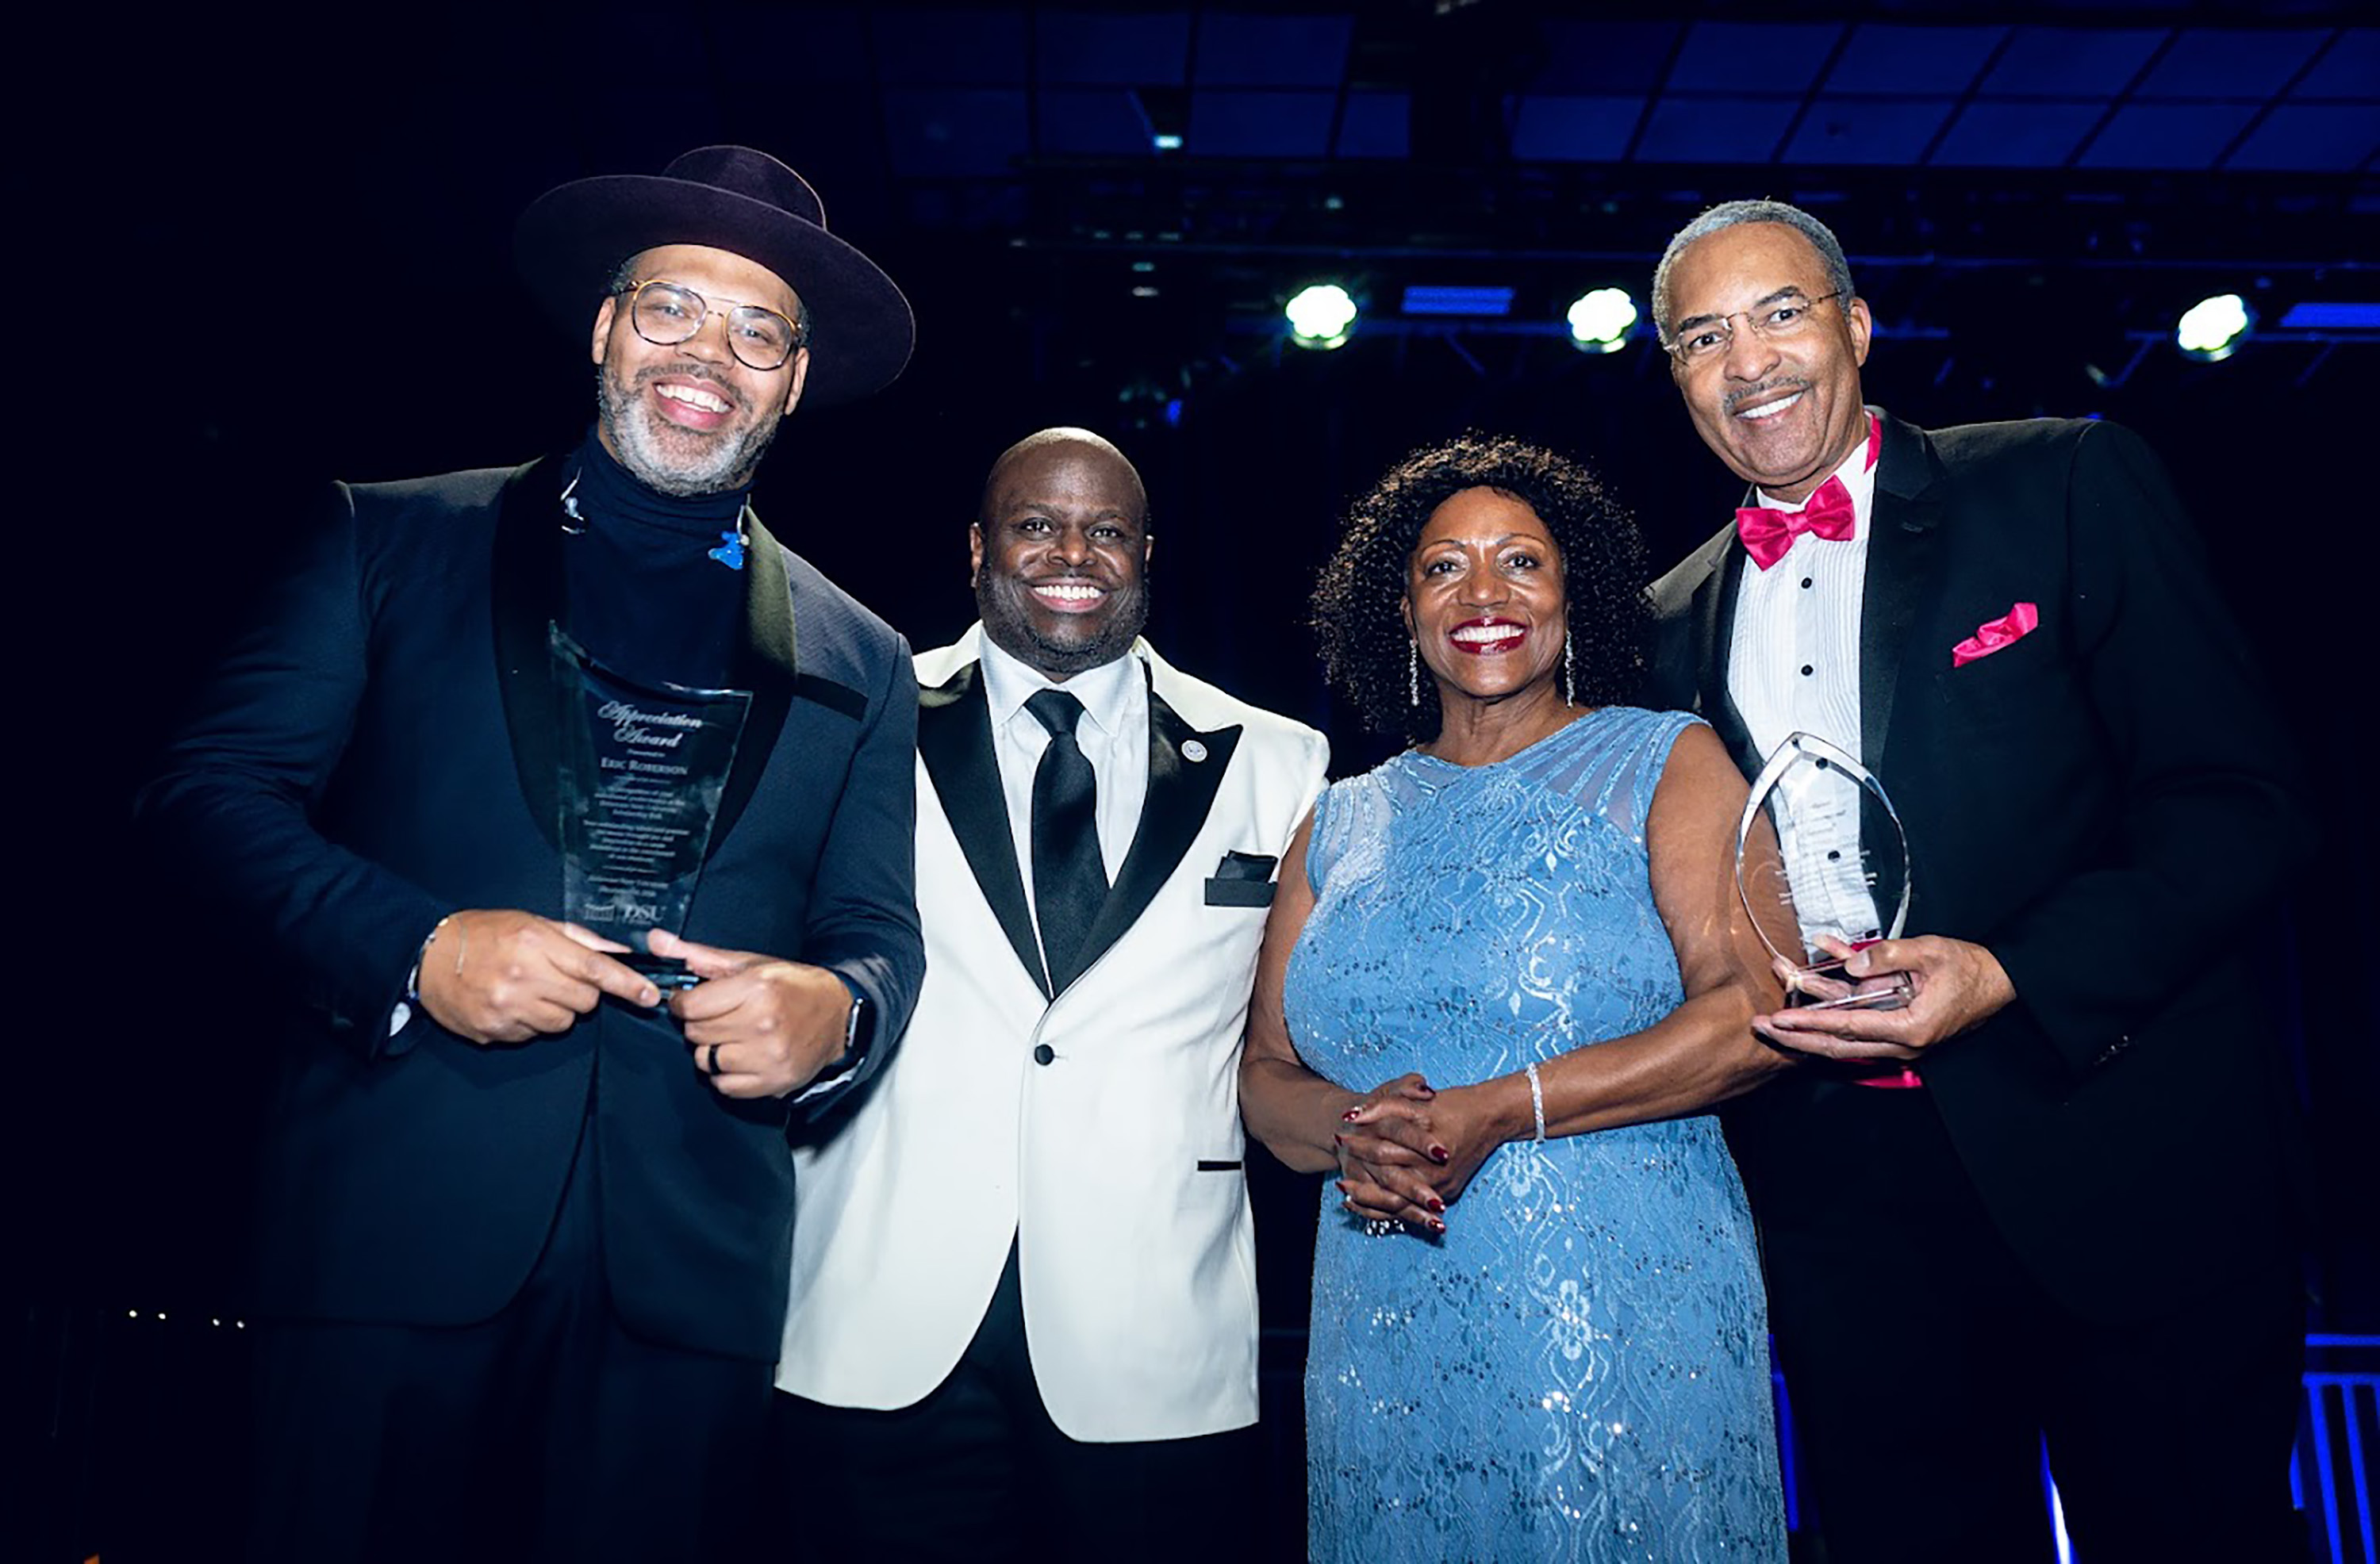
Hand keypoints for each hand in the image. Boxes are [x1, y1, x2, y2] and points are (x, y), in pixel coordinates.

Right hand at [415, 910, 657, 1044]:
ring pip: (562, 1023)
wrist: (426, 957)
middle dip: (582, 993)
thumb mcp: (532, 923)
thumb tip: (619, 954)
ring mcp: (507, 1008)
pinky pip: (533, 1035)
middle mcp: (523, 978)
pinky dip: (530, 1022)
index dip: (627, 984)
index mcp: (536, 943)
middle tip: (558, 978)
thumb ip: (578, 940)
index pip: (595, 969)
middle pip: (585, 1001)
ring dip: (557, 1010)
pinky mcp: (494, 1031)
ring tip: (531, 990)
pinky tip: (511, 1003)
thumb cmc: (483, 934)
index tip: (649, 995)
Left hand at [649, 929, 855, 1099]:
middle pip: (696, 1034)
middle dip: (700, 1025)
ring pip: (706, 1062)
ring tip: (733, 1037)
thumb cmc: (792, 986)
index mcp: (756, 989)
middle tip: (720, 1017)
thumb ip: (699, 956)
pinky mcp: (774, 1081)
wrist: (839, 1015)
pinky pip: (724, 1086)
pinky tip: (742, 1057)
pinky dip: (726, 1075)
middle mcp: (762, 1023)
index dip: (684, 1003)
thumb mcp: (749, 964)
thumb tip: (655, 941)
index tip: (693, 1001)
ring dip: (712, 1051)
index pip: (690, 1006)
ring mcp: (769, 1056)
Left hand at [1334, 1074, 1516, 1235]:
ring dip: (1373, 1203)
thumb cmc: (1453, 1105)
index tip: (1341, 1140)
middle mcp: (1437, 1172)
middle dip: (1362, 1184)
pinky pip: (1415, 1210)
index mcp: (1428, 1146)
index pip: (1386, 1152)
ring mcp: (1444, 1187)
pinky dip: (1391, 1210)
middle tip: (1340, 1181)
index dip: (1360, 1146)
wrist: (1492, 1118)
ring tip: (1347, 1198)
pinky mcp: (1448, 1195)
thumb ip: (1384, 1105)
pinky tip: (1371, 1206)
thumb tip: (1352, 1116)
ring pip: (1401, 1205)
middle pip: (1391, 1185)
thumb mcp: (1417, 1099)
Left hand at [1754, 934, 2014, 1061]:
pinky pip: (1860, 1013)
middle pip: (1836, 1042)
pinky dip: (1838, 995)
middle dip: (1796, 1036)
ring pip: (1843, 1032)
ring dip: (1810, 1016)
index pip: (1846, 1028)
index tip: (1779, 1020)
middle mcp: (1899, 1039)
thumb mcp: (1932, 953)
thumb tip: (1852, 965)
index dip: (1809, 1024)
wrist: (1999, 981)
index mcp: (1908, 1028)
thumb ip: (1891, 956)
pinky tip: (1821, 964)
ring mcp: (1897, 1035)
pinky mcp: (1896, 1023)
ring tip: (1776, 1007)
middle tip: (1761, 1027)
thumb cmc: (1970, 969)